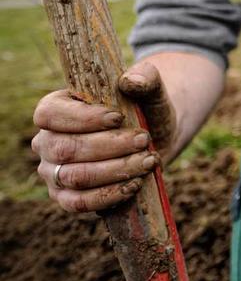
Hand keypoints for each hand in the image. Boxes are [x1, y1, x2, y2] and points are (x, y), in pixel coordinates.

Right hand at [31, 62, 177, 212]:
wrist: (154, 139)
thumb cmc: (144, 109)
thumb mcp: (150, 90)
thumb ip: (146, 78)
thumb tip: (131, 81)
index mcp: (55, 108)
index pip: (50, 114)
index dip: (82, 118)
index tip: (118, 117)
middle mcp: (46, 142)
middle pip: (66, 149)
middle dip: (110, 146)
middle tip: (144, 140)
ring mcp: (53, 172)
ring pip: (75, 177)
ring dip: (115, 170)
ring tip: (148, 160)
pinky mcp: (67, 198)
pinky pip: (79, 203)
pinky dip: (109, 196)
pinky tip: (135, 184)